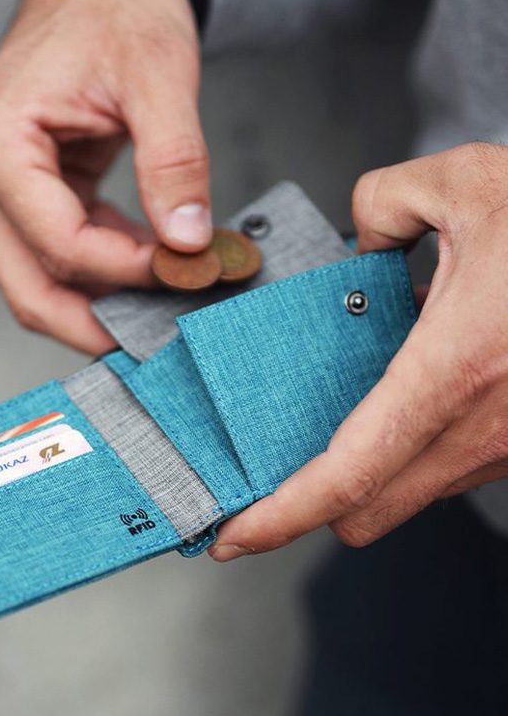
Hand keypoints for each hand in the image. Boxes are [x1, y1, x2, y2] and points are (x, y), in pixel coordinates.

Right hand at [0, 0, 211, 352]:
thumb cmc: (116, 5)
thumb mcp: (157, 75)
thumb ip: (175, 161)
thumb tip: (190, 242)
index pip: (58, 244)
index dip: (128, 270)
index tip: (191, 269)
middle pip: (30, 289)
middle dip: (97, 323)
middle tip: (164, 339)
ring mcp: (0, 192)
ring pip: (42, 282)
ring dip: (104, 301)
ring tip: (171, 298)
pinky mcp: (29, 195)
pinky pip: (61, 254)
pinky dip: (106, 269)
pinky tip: (155, 261)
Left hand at [211, 142, 507, 558]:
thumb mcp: (466, 182)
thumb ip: (384, 202)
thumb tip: (365, 233)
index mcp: (457, 368)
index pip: (348, 472)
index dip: (282, 515)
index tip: (234, 534)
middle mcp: (487, 425)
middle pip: (367, 510)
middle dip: (311, 504)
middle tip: (267, 475)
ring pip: (409, 493)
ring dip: (363, 474)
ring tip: (331, 420)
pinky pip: (448, 469)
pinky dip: (409, 452)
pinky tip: (400, 398)